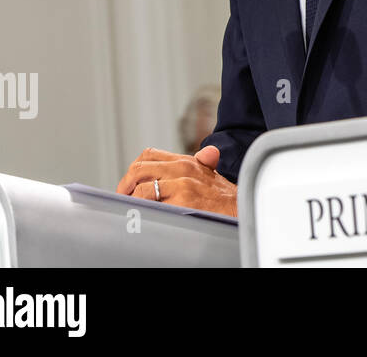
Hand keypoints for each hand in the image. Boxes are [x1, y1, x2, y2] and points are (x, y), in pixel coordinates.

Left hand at [116, 145, 237, 216]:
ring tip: (132, 208)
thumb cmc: (225, 197)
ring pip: (141, 187)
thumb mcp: (213, 173)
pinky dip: (140, 208)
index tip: (130, 184)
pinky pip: (150, 202)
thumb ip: (203, 162)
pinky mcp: (182, 200)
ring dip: (131, 199)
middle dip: (126, 185)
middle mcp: (183, 168)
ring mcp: (182, 184)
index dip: (134, 169)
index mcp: (187, 161)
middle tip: (124, 197)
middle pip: (139, 169)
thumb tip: (208, 152)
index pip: (149, 155)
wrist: (241, 210)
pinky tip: (142, 215)